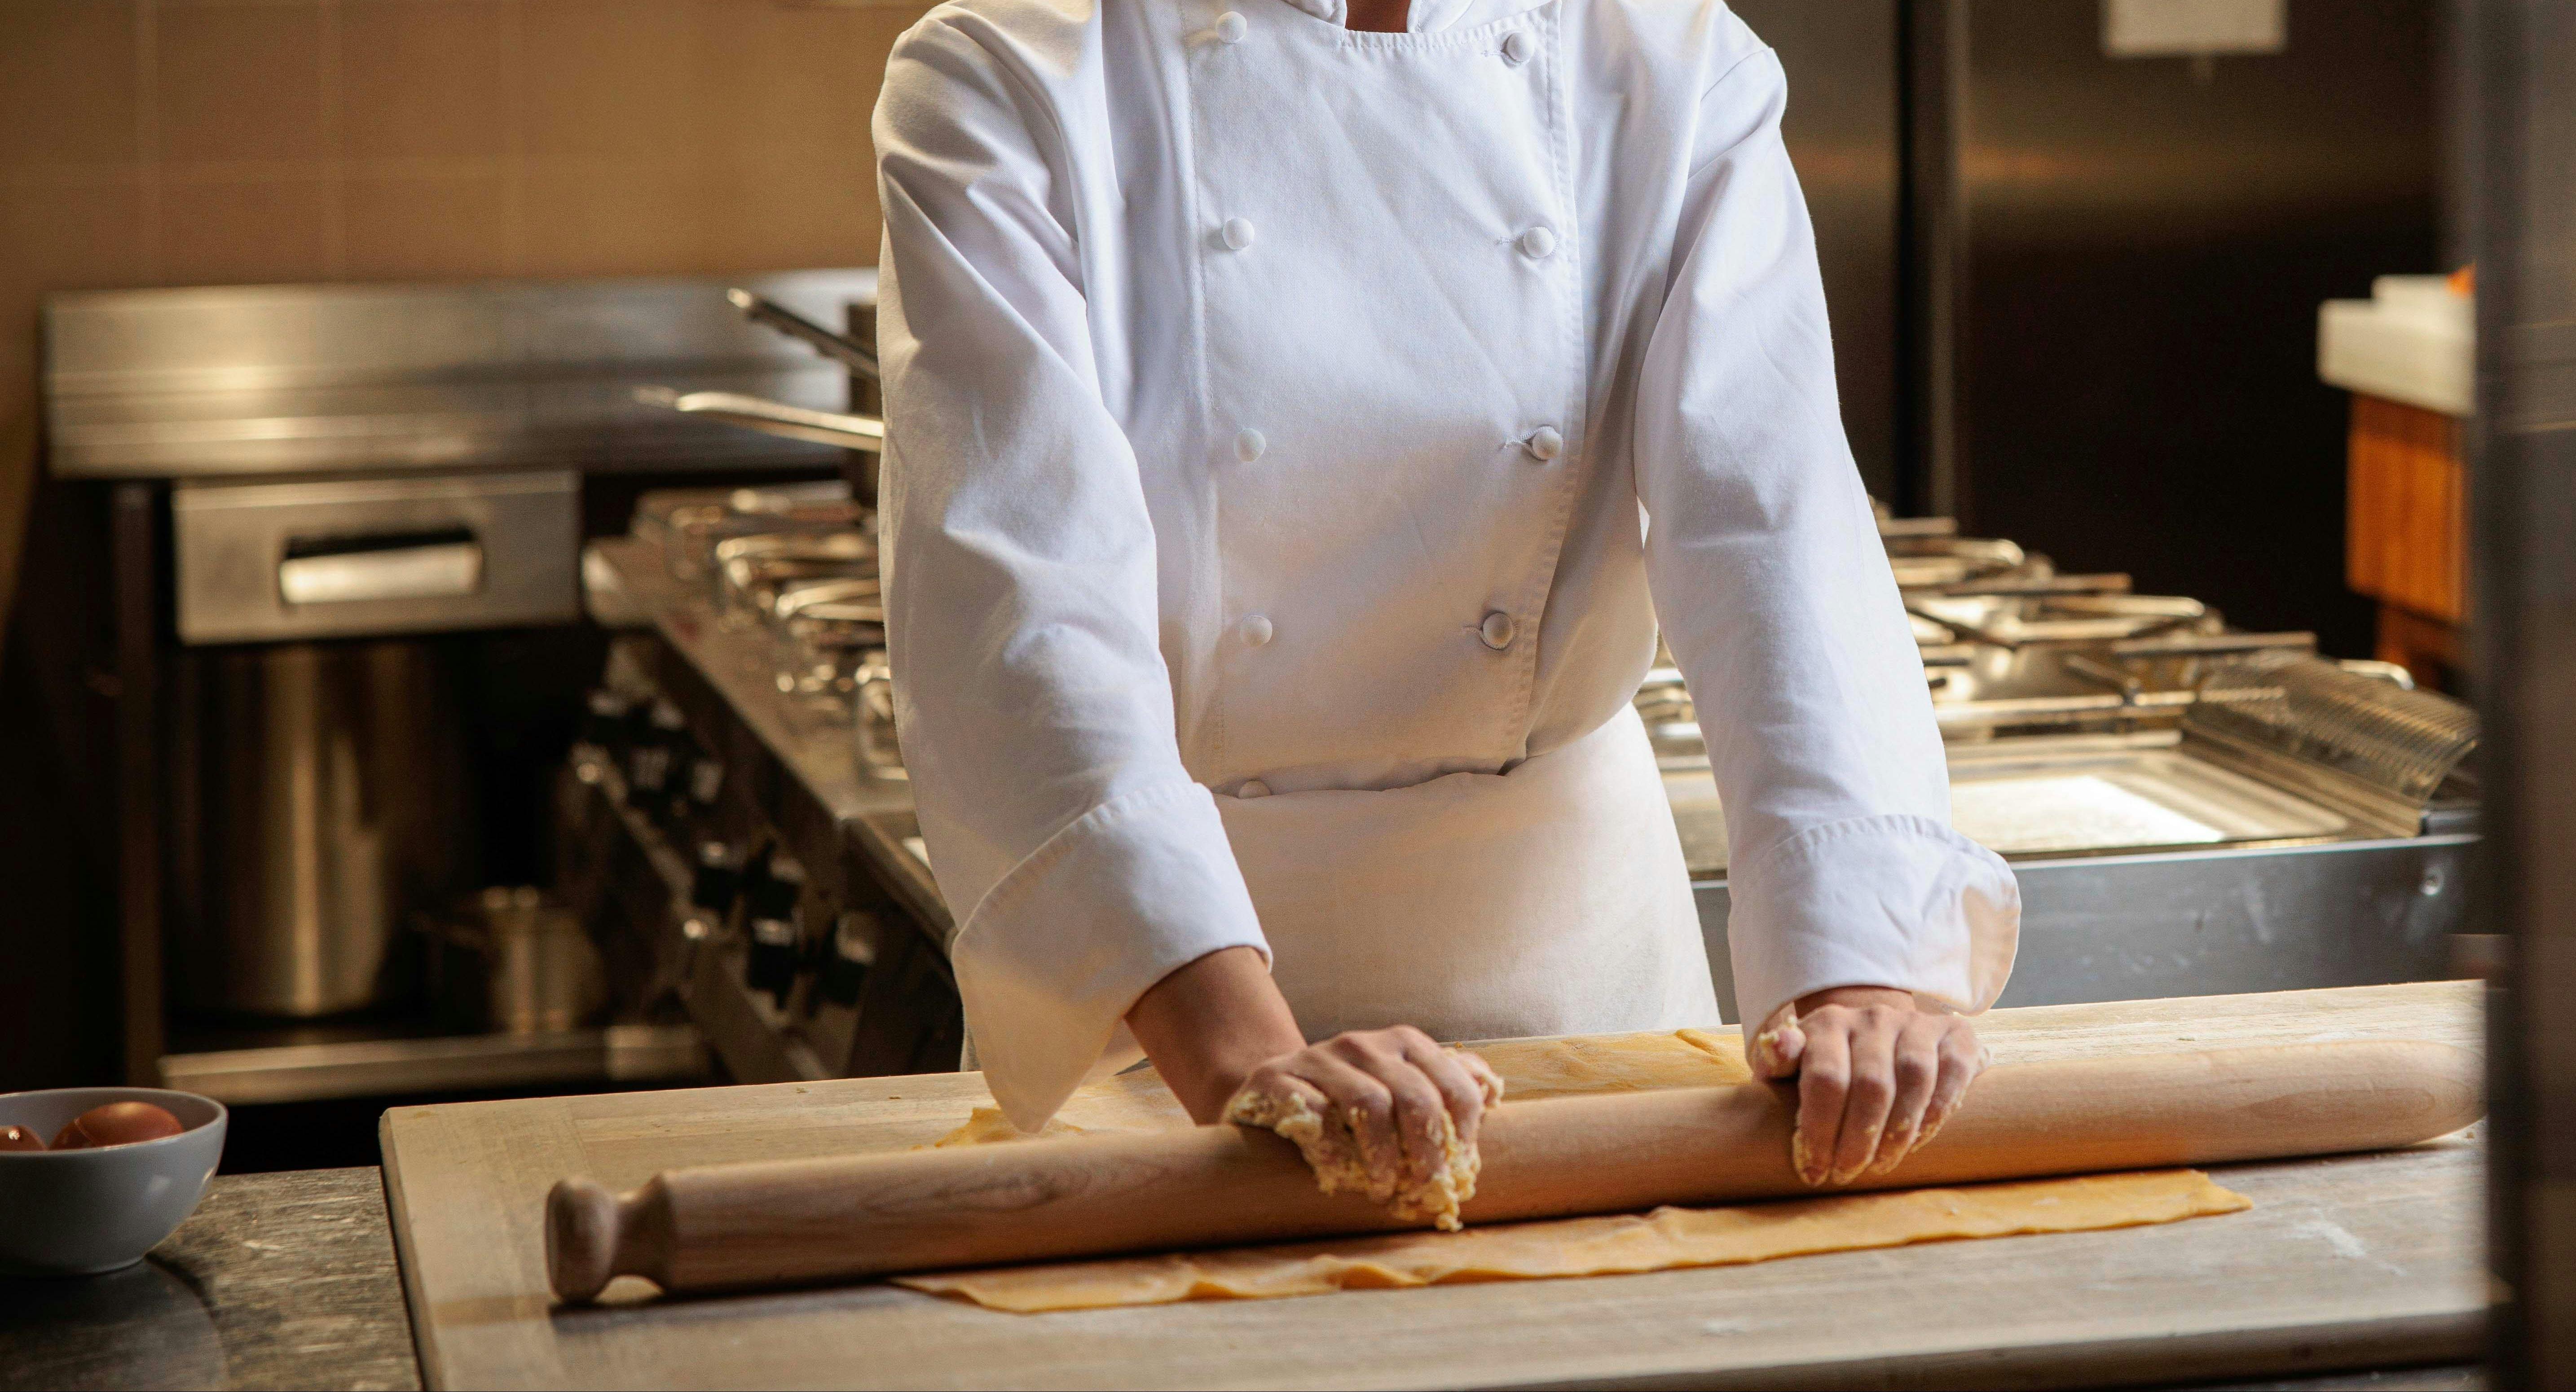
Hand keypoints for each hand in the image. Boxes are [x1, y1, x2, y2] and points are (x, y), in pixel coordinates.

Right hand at [1227, 1027, 1502, 1197]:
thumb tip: (1493, 1089)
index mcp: (1404, 1043)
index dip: (1464, 1134)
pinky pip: (1315, 1113)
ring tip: (1380, 1189)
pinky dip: (1333, 1152)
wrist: (1271, 1093)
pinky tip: (1338, 1175)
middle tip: (1423, 1189)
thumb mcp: (1398, 1090)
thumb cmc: (1348, 1103)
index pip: (1455, 1085)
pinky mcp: (1278, 1076)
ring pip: (1370, 1103)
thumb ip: (1443, 1087)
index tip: (1457, 1170)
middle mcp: (1365, 1042)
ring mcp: (1320, 1056)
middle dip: (1427, 1152)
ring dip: (1383, 1158)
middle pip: (1416, 1097)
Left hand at [1748, 986, 1985, 1186]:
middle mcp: (1873, 1018)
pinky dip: (1938, 1111)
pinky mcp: (1953, 1033)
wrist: (1872, 1035)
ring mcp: (1915, 1023)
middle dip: (1858, 1140)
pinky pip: (1954, 1071)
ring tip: (1880, 1166)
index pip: (1826, 1078)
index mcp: (1827, 1024)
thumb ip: (1776, 1059)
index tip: (1814, 1170)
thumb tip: (1777, 1043)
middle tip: (1846, 1174)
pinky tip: (1918, 1142)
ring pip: (1914, 1079)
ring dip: (1898, 1133)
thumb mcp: (1790, 1064)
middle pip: (1871, 1084)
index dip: (1820, 1130)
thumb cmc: (1825, 1062)